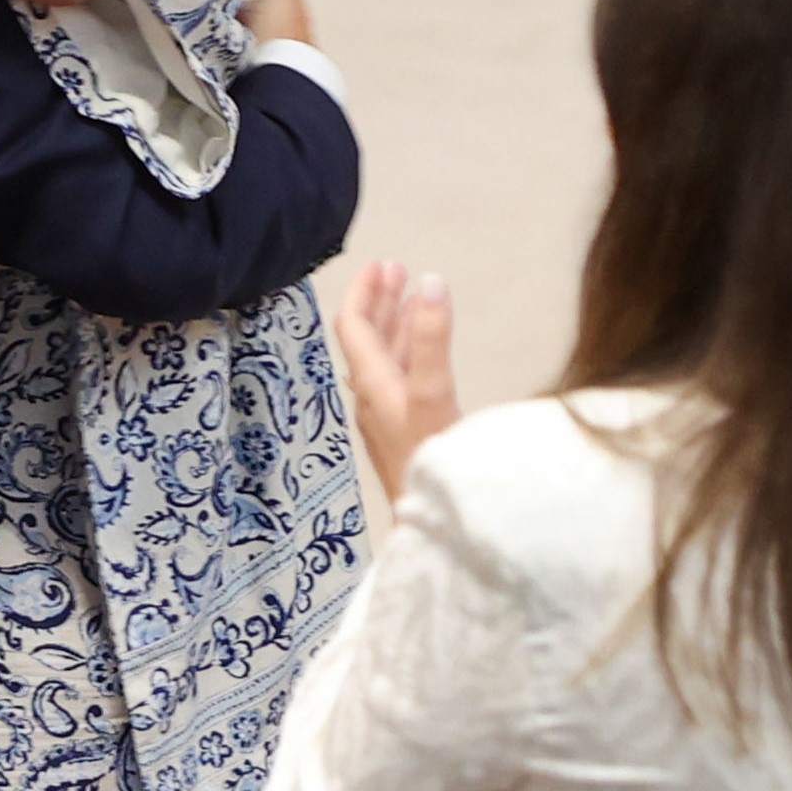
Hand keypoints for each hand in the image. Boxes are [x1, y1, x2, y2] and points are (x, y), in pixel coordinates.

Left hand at [338, 260, 458, 504]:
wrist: (437, 527)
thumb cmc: (433, 462)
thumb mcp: (433, 393)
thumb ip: (432, 338)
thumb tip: (429, 281)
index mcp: (374, 385)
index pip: (354, 326)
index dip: (364, 291)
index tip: (381, 263)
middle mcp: (374, 397)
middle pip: (368, 339)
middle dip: (381, 301)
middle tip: (397, 269)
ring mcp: (389, 416)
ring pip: (387, 359)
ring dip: (397, 324)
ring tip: (413, 295)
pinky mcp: (407, 431)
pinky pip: (402, 378)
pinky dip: (411, 350)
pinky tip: (424, 350)